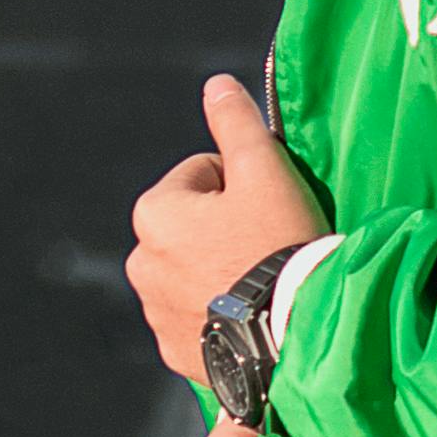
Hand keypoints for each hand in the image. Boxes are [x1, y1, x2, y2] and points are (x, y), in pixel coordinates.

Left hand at [126, 73, 325, 382]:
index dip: (243, 183)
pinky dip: (220, 314)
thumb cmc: (279, 245)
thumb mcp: (264, 171)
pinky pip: (198, 319)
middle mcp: (140, 263)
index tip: (268, 208)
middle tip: (269, 246)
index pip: (203, 175)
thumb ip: (236, 124)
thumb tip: (216, 85)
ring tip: (262, 284)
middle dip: (227, 229)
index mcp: (153, 212)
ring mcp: (155, 312)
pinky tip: (252, 317)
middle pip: (196, 226)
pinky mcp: (176, 351)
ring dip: (222, 270)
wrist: (296, 334)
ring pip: (195, 272)